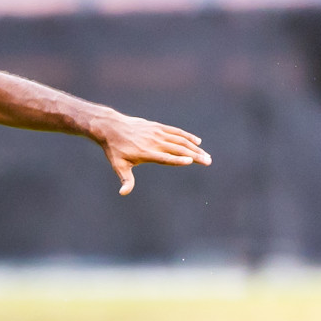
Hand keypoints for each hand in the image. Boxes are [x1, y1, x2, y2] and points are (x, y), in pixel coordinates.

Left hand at [94, 112, 210, 195]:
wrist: (112, 127)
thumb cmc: (115, 149)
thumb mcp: (118, 166)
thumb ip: (126, 179)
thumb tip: (123, 193)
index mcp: (146, 153)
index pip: (165, 157)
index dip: (177, 160)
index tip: (190, 162)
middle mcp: (154, 142)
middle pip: (178, 149)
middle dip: (195, 155)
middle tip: (208, 162)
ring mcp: (157, 133)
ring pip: (180, 140)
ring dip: (195, 147)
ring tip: (206, 155)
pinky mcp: (158, 127)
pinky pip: (176, 131)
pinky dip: (187, 136)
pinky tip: (197, 141)